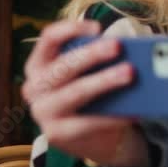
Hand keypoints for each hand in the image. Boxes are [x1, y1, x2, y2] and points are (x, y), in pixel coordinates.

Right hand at [22, 20, 148, 166]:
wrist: (97, 139)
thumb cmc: (96, 97)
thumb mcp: (94, 74)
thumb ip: (103, 61)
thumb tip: (132, 49)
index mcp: (40, 64)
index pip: (48, 39)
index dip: (70, 30)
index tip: (97, 27)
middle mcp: (35, 87)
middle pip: (63, 66)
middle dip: (91, 54)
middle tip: (118, 46)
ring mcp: (43, 112)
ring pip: (75, 92)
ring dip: (103, 81)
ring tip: (129, 73)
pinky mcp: (56, 134)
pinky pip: (87, 122)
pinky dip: (112, 115)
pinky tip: (132, 109)